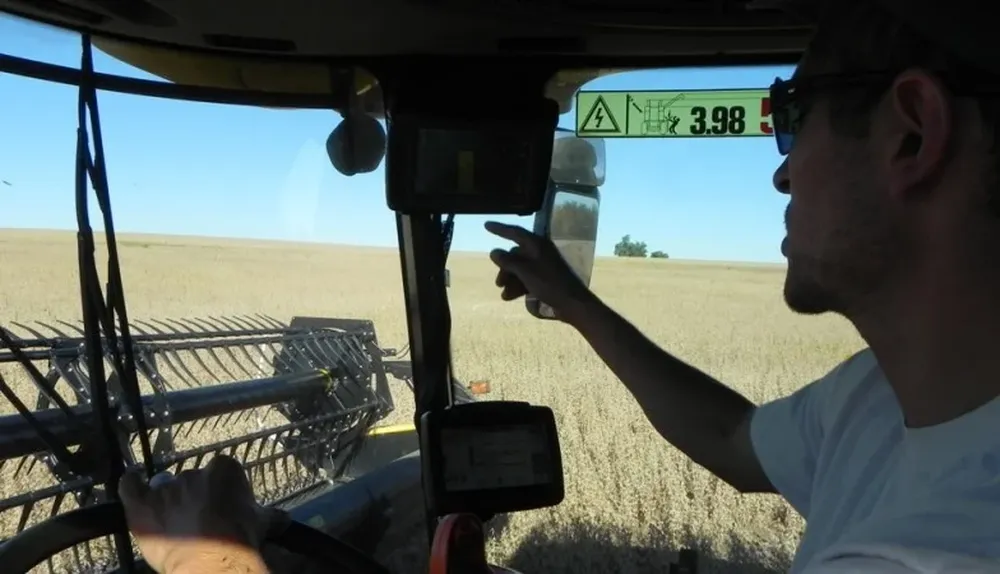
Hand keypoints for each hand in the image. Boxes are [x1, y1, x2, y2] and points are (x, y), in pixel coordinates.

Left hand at [118, 455, 282, 573]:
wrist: (213, 561)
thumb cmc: (241, 539)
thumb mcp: (263, 523)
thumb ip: (268, 515)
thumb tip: (284, 518)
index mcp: (224, 469)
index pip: (221, 472)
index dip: (221, 490)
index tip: (223, 507)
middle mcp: (194, 472)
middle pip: (192, 480)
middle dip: (195, 497)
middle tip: (200, 520)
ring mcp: (166, 488)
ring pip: (165, 489)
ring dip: (169, 502)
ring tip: (174, 524)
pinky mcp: (142, 505)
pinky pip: (130, 487)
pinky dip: (131, 484)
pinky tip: (133, 482)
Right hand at [485, 221, 593, 322]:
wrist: (573, 303)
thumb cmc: (550, 284)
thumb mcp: (525, 272)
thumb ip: (508, 261)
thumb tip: (494, 252)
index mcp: (537, 245)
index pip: (515, 232)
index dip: (500, 229)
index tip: (486, 225)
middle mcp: (540, 251)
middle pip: (515, 255)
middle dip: (505, 269)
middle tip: (498, 284)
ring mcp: (544, 265)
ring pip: (520, 268)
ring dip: (510, 280)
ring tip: (505, 296)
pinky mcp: (546, 278)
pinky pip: (527, 277)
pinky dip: (519, 285)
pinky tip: (512, 297)